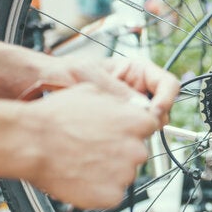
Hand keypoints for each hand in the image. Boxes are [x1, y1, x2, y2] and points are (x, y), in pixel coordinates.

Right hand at [22, 79, 159, 208]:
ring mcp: (125, 175)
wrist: (31, 142)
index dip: (131, 130)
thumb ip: (119, 103)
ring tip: (82, 162)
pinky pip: (111, 195)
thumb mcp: (93, 92)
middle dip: (120, 152)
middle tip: (94, 149)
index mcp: (137, 122)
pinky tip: (80, 178)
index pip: (148, 128)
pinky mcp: (111, 197)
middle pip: (136, 153)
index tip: (117, 133)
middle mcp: (136, 150)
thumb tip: (129, 107)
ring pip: (123, 174)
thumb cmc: (56, 116)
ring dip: (108, 171)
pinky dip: (98, 190)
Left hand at [39, 54, 179, 126]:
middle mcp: (137, 91)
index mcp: (136, 72)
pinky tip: (110, 139)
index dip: (166, 99)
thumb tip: (144, 109)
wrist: (42, 86)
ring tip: (117, 132)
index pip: (168, 85)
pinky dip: (126, 140)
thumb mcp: (92, 77)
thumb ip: (119, 92)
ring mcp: (129, 110)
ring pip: (149, 126)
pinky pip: (132, 137)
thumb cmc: (64, 72)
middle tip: (137, 128)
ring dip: (138, 131)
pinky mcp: (119, 127)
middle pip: (162, 109)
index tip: (154, 112)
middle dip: (153, 120)